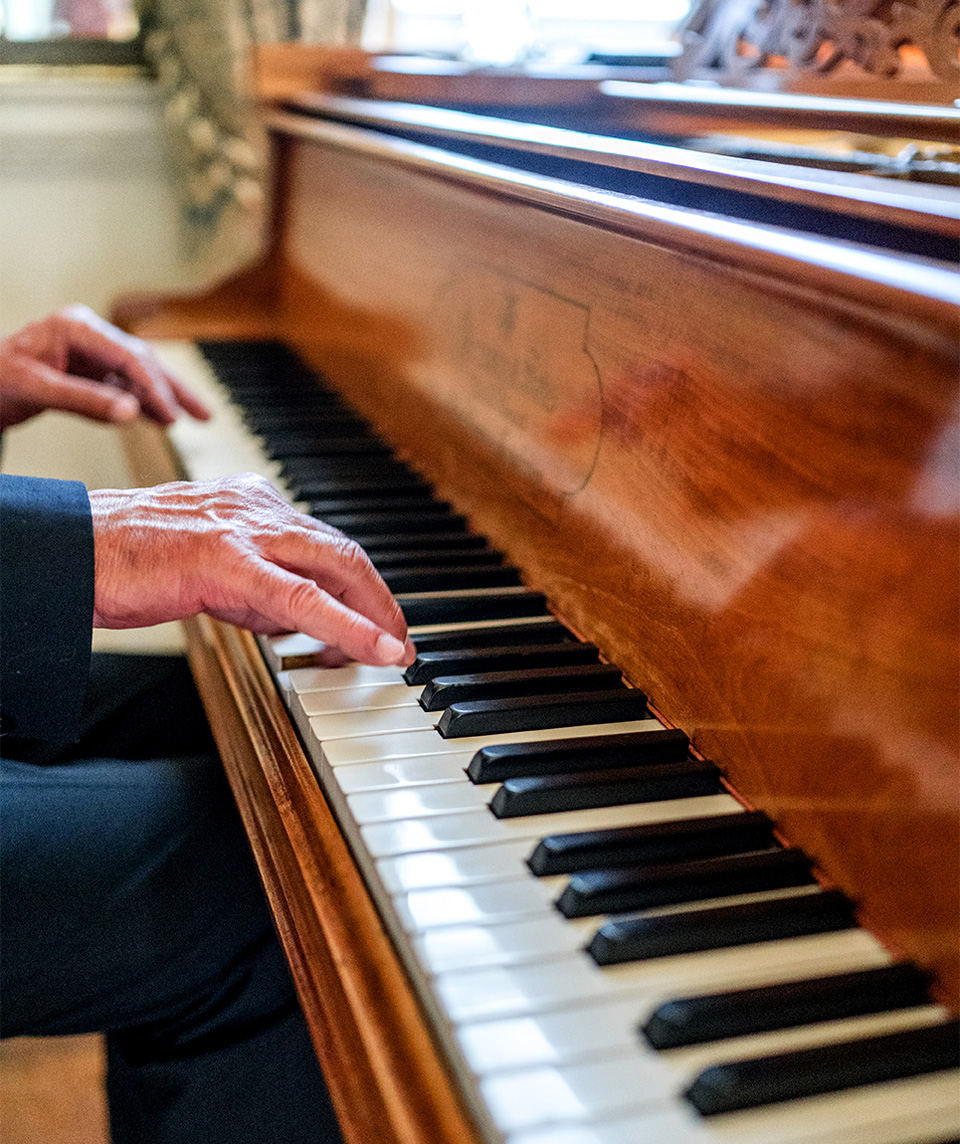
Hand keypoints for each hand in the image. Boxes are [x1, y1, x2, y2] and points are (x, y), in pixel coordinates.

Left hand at [0, 304, 210, 430]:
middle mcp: (86, 334)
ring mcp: (89, 351)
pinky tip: (161, 417)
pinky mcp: (88, 369)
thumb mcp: (38, 391)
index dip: (154, 387)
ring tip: (193, 417)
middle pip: (141, 360)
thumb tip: (132, 412)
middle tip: (200, 415)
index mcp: (74, 327)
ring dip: (164, 396)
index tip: (172, 415)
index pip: (128, 356)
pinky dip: (143, 402)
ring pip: (138, 372)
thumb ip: (86, 401)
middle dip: (172, 389)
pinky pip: (123, 385)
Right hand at [89, 473, 415, 666]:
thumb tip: (299, 621)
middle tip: (400, 640)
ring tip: (394, 650)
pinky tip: (375, 649)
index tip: (380, 619)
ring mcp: (244, 532)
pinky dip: (348, 625)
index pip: (326, 543)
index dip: (361, 584)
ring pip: (334, 569)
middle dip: (381, 600)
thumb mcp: (211, 569)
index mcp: (254, 504)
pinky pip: (302, 598)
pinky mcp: (226, 563)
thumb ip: (257, 587)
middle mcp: (258, 509)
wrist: (74, 549)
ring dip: (375, 613)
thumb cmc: (132, 559)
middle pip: (343, 552)